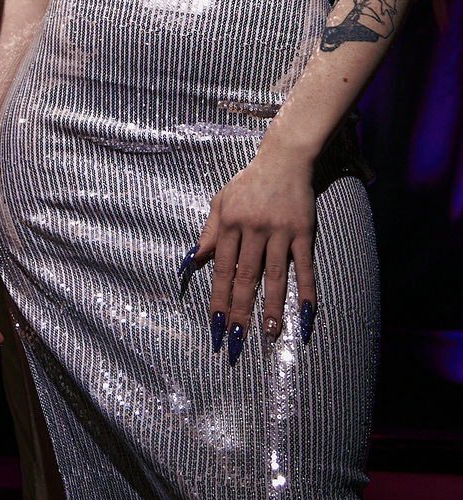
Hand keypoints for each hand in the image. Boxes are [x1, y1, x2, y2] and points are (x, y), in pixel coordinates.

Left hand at [182, 139, 317, 359]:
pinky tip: (305, 314)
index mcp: (229, 224)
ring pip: (274, 276)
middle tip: (237, 339)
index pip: (222, 269)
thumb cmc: (247, 184)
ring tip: (270, 335)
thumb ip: (209, 234)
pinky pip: (304, 266)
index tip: (215, 325)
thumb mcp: (221, 203)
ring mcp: (279, 231)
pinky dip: (305, 291)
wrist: (283, 159)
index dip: (218, 298)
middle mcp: (252, 229)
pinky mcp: (302, 231)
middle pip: (245, 277)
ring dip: (272, 307)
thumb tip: (193, 263)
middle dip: (240, 310)